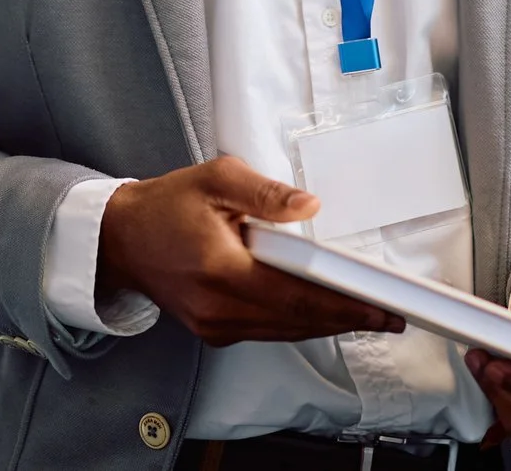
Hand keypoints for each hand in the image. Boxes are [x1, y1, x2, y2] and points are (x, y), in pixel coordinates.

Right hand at [95, 157, 406, 346]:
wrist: (121, 240)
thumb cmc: (167, 206)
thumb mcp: (216, 179)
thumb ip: (265, 193)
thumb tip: (309, 206)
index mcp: (220, 269)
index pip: (295, 293)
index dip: (342, 303)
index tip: (378, 306)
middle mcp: (218, 308)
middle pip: (297, 319)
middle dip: (348, 318)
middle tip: (390, 315)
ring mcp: (214, 325)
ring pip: (285, 330)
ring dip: (328, 324)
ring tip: (368, 315)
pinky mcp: (214, 331)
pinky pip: (268, 331)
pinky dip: (299, 323)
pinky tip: (325, 314)